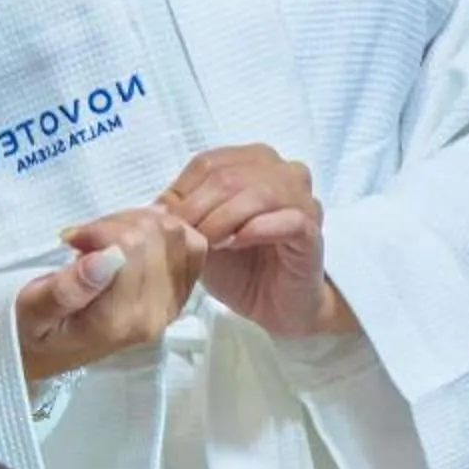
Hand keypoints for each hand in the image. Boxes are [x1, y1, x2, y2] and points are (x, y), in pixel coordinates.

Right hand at [16, 206, 206, 383]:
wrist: (52, 354)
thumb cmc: (34, 331)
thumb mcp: (31, 312)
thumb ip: (66, 289)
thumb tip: (105, 258)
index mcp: (119, 319)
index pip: (132, 246)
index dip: (101, 230)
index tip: (74, 240)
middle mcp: (157, 313)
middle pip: (161, 235)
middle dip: (120, 223)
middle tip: (87, 238)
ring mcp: (175, 303)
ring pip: (180, 234)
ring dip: (141, 223)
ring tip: (106, 239)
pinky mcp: (181, 293)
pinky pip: (192, 246)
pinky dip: (162, 231)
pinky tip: (129, 241)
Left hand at [161, 144, 353, 339]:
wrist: (277, 306)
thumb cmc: (240, 268)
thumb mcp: (201, 237)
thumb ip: (184, 215)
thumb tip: (155, 207)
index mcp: (253, 164)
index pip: (210, 163)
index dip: (182, 190)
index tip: (166, 221)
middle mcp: (283, 172)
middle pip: (230, 175)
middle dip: (198, 208)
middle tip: (183, 237)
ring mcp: (302, 199)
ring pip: (258, 192)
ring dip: (224, 220)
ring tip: (210, 245)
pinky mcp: (313, 229)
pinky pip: (287, 220)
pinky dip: (255, 230)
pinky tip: (237, 245)